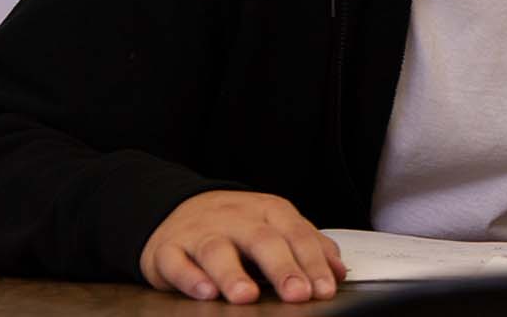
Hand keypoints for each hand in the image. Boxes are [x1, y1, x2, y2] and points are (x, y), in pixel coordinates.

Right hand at [138, 191, 344, 303]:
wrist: (179, 209)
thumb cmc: (238, 226)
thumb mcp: (277, 227)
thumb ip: (308, 246)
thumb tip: (338, 272)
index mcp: (269, 212)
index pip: (296, 235)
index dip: (312, 262)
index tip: (324, 289)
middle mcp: (235, 219)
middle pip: (261, 240)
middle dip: (282, 267)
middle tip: (297, 293)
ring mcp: (200, 232)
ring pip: (216, 250)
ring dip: (232, 274)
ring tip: (246, 296)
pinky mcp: (168, 250)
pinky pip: (176, 262)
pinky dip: (190, 277)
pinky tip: (205, 292)